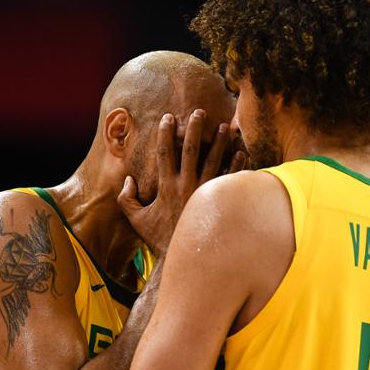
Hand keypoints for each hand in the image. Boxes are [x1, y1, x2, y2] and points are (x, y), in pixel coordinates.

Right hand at [118, 109, 246, 255]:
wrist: (185, 258)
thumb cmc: (160, 238)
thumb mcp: (136, 220)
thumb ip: (127, 200)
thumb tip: (127, 180)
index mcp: (166, 186)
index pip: (165, 153)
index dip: (165, 134)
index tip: (169, 118)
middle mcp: (185, 186)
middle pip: (191, 150)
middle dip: (195, 129)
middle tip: (200, 112)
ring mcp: (204, 193)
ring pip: (214, 161)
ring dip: (219, 142)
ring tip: (224, 127)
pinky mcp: (219, 202)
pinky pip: (230, 179)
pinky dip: (237, 165)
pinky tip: (242, 153)